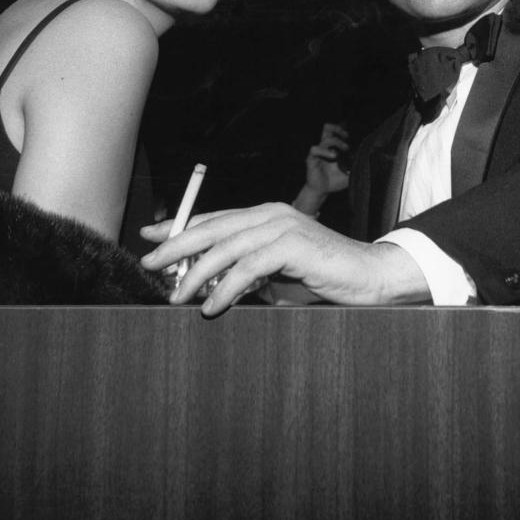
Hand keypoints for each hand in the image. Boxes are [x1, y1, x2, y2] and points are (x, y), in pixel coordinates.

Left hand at [140, 203, 429, 315]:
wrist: (370, 276)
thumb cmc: (324, 275)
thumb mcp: (277, 270)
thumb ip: (247, 269)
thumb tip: (206, 284)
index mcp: (266, 214)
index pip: (214, 217)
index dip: (180, 226)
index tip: (150, 236)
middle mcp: (271, 214)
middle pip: (212, 227)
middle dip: (176, 246)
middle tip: (150, 263)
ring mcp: (283, 226)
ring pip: (226, 247)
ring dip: (196, 274)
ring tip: (176, 296)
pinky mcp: (293, 245)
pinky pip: (248, 267)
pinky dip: (226, 288)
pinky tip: (212, 305)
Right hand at [292, 122, 350, 215]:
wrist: (322, 191)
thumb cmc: (334, 181)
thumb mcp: (349, 174)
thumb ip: (356, 167)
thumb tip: (367, 161)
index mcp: (333, 148)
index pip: (335, 131)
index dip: (342, 128)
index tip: (351, 135)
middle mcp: (325, 147)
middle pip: (327, 128)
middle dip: (338, 129)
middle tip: (346, 137)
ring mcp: (318, 152)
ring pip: (325, 137)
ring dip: (336, 141)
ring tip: (345, 148)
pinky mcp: (311, 158)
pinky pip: (315, 149)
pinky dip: (324, 151)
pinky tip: (333, 156)